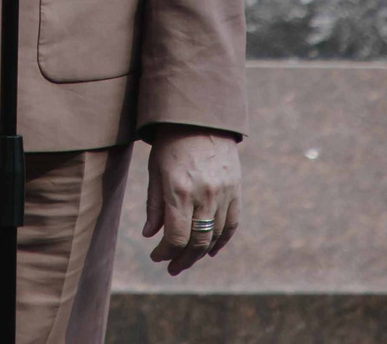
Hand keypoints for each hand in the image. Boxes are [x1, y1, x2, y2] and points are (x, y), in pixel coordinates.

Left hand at [140, 127, 240, 275]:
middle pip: (197, 242)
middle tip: (172, 268)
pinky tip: (210, 251)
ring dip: (200, 254)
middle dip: (183, 259)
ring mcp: (223, 193)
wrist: (201, 118)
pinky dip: (222, 240)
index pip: (176, 236)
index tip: (156, 256)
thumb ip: (154, 205)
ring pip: (215, 236)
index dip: (166, 253)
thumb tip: (150, 235)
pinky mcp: (236, 190)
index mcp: (179, 190)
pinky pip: (232, 224)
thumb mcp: (155, 171)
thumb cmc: (171, 144)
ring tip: (187, 260)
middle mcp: (204, 195)